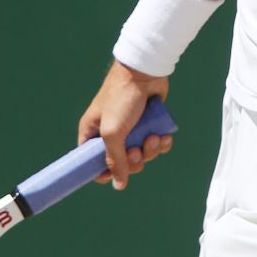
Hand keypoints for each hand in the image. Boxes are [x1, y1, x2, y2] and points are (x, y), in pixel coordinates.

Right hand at [78, 61, 170, 190]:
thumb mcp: (113, 132)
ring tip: (154, 137)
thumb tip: (118, 185)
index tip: (118, 173)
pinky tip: (164, 136)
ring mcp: (130, 129)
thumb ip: (115, 160)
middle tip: (138, 149)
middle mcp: (110, 133)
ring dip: (150, 151)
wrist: (145, 71)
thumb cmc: (122, 98)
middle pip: (122, 163)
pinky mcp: (147, 124)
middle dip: (134, 160)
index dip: (105, 172)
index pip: (92, 164)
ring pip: (141, 155)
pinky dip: (160, 144)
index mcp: (92, 133)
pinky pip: (154, 145)